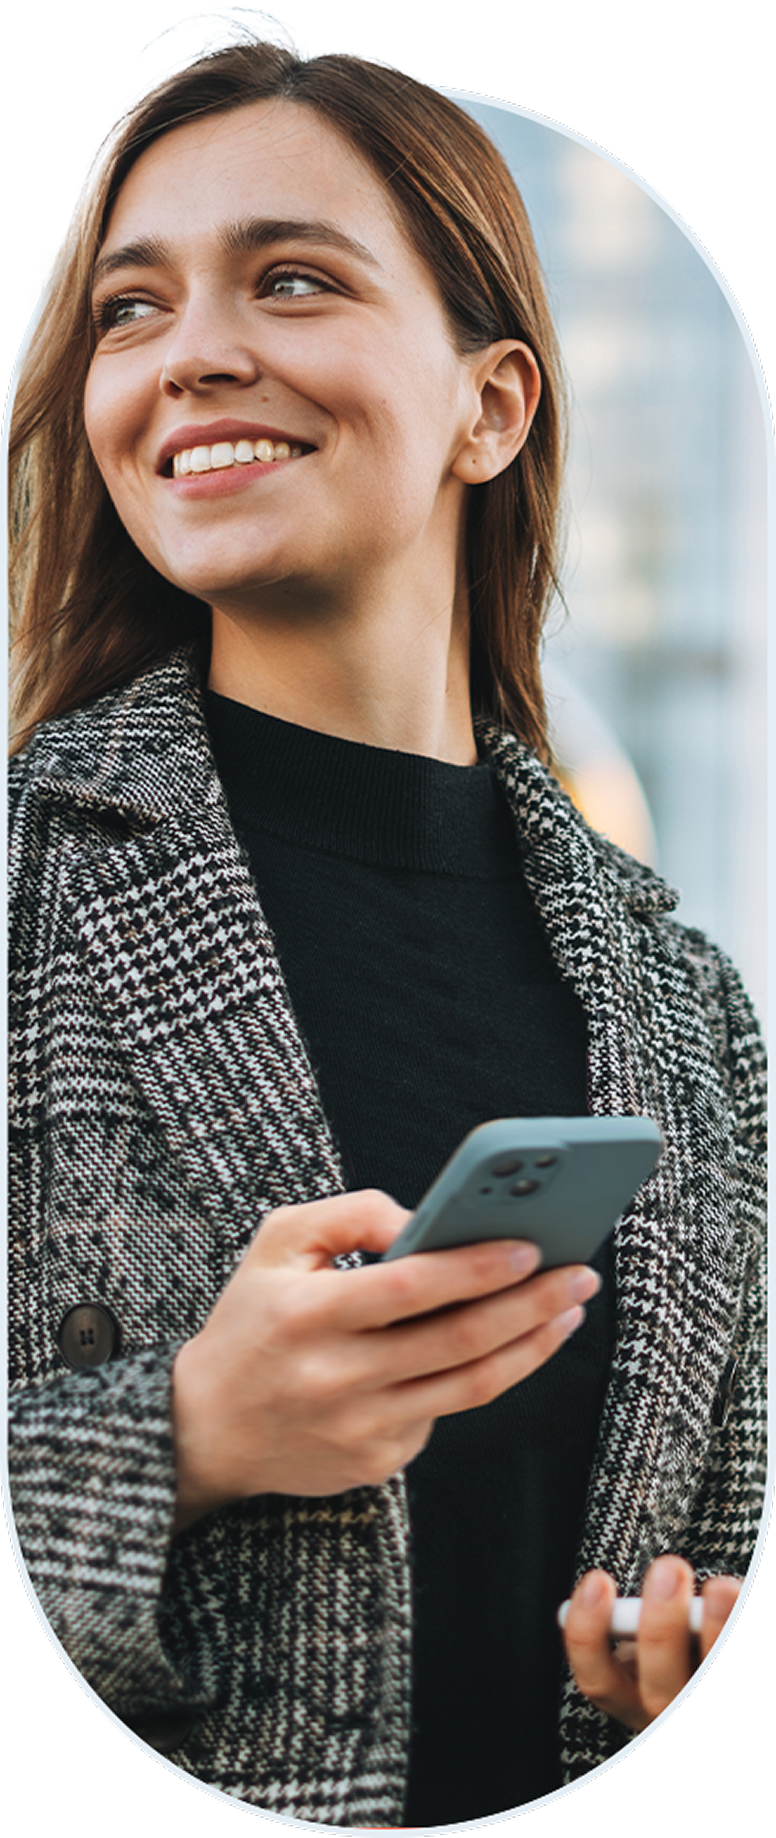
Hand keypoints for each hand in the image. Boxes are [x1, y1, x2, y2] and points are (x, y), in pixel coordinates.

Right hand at [172, 1188, 599, 1528]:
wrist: (206, 1429)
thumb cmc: (252, 1321)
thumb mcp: (277, 1243)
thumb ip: (351, 1214)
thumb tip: (425, 1218)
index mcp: (308, 1313)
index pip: (411, 1287)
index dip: (476, 1267)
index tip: (531, 1245)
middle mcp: (335, 1375)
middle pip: (458, 1339)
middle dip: (531, 1303)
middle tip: (580, 1273)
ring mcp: (359, 1427)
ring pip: (469, 1385)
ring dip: (532, 1346)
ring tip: (568, 1310)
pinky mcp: (375, 1463)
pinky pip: (443, 1413)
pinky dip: (482, 1375)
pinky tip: (511, 1346)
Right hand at [562, 1556, 741, 1730]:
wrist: (709, 1651)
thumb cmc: (690, 1643)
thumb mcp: (663, 1635)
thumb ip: (650, 1617)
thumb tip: (661, 1580)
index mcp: (635, 1699)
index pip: (598, 1681)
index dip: (589, 1633)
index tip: (598, 1581)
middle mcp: (669, 1718)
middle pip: (658, 1690)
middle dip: (661, 1629)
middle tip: (669, 1570)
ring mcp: (700, 1713)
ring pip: (703, 1682)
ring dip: (717, 1633)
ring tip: (723, 1588)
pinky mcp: (735, 1694)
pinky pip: (729, 1659)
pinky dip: (736, 1625)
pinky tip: (743, 1594)